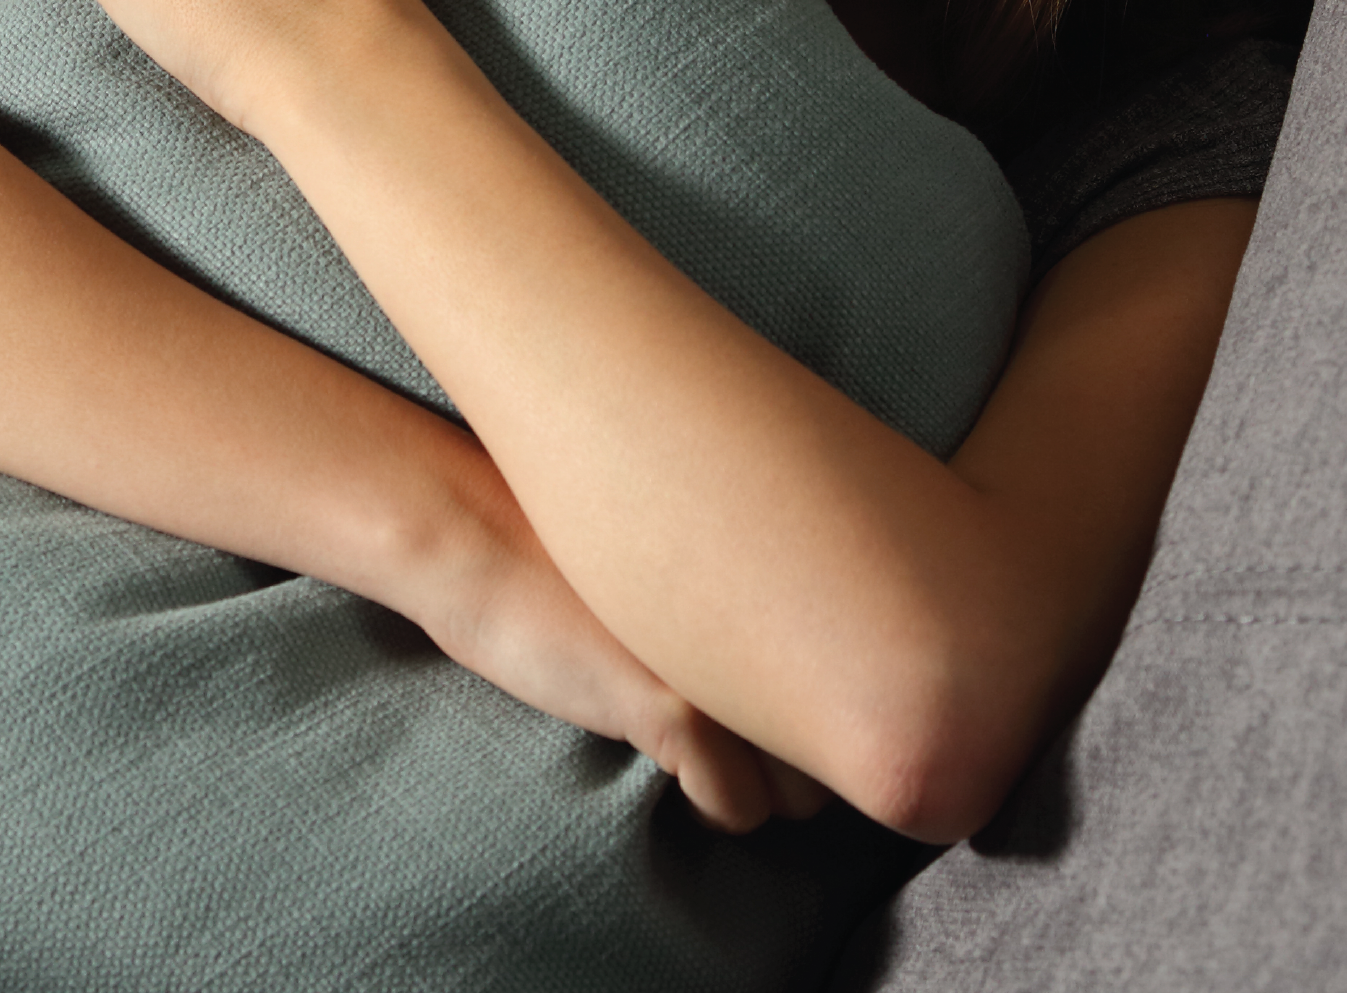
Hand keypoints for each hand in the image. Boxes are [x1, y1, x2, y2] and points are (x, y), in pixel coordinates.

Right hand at [386, 478, 823, 833]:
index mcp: (781, 579)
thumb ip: (748, 603)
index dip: (825, 710)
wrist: (482, 540)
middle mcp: (772, 622)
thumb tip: (800, 675)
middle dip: (799, 760)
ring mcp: (729, 671)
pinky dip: (716, 806)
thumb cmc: (575, 548)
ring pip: (798, 792)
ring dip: (761, 790)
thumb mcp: (683, 568)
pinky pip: (735, 804)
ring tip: (711, 759)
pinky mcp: (675, 712)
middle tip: (746, 742)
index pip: (863, 679)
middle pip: (841, 746)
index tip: (784, 713)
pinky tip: (676, 771)